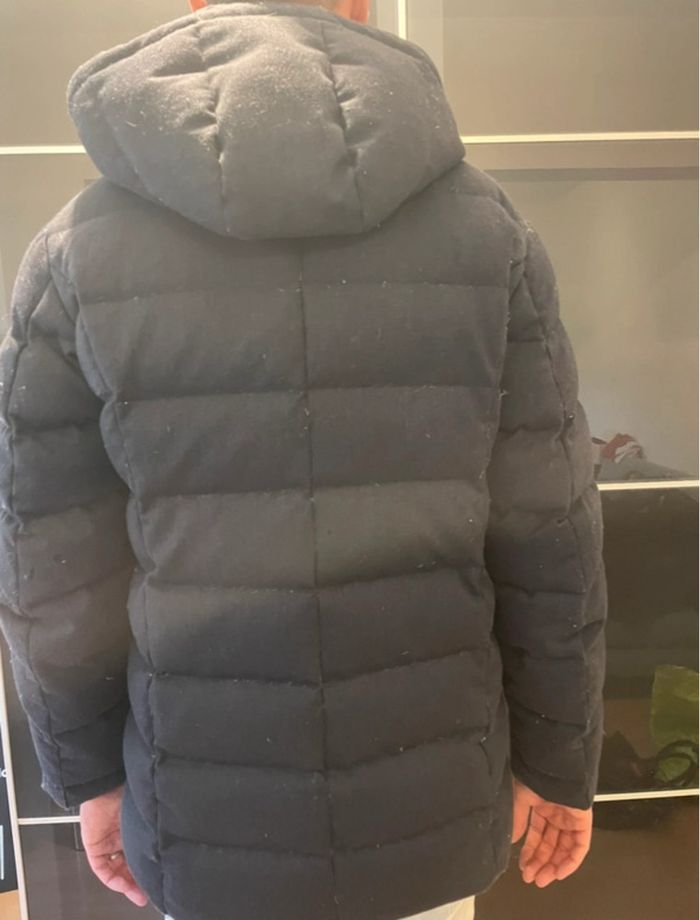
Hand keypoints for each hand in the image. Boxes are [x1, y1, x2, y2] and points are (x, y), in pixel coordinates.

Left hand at [79, 784, 148, 906]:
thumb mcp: (145, 817)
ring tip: (138, 894)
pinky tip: (123, 884)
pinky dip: (112, 879)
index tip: (158, 879)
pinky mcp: (94, 846)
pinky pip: (102, 869)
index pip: (139, 852)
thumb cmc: (130, 792)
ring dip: (126, 884)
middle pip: (129, 864)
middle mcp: (121, 836)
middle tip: (149, 892)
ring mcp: (107, 842)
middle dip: (138, 880)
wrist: (108, 785)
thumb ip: (153, 831)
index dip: (147, 868)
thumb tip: (169, 845)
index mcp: (133, 826)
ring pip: (116, 869)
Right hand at [512, 777, 592, 886]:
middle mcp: (558, 813)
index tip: (523, 866)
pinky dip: (571, 861)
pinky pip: (580, 846)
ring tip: (542, 878)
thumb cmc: (537, 773)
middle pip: (550, 845)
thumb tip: (514, 840)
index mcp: (542, 806)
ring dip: (553, 866)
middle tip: (531, 877)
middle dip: (540, 863)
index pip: (537, 836)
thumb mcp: (521, 799)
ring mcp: (571, 818)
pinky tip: (559, 871)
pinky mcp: (583, 821)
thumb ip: (518, 820)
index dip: (530, 853)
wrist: (554, 763)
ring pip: (564, 848)